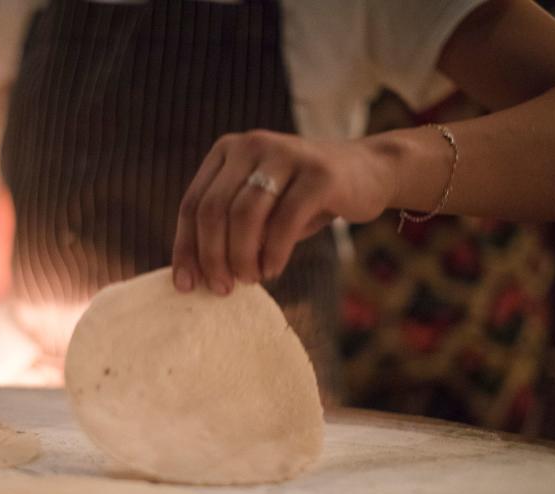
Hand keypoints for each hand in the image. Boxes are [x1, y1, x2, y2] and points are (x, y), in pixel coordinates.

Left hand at [172, 129, 396, 293]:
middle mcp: (252, 145)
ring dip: (243, 258)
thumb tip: (193, 276)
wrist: (368, 172)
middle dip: (212, 257)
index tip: (185, 285)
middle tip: (222, 288)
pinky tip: (273, 269)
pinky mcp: (319, 173)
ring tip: (251, 279)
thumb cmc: (302, 199)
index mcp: (228, 151)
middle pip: (213, 210)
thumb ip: (227, 229)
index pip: (193, 204)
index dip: (186, 248)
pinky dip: (274, 254)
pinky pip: (285, 222)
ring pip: (245, 216)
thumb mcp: (259, 207)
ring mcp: (286, 154)